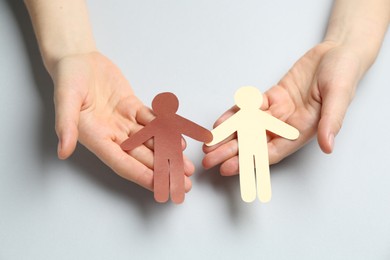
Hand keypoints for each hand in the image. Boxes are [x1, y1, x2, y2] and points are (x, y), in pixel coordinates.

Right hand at [52, 52, 193, 190]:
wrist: (77, 59)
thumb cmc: (68, 78)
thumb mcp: (65, 100)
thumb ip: (66, 125)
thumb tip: (63, 151)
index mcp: (97, 137)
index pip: (122, 162)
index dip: (141, 175)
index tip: (160, 186)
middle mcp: (112, 134)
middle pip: (142, 157)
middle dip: (163, 170)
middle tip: (183, 183)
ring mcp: (124, 121)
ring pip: (151, 141)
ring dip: (169, 153)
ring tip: (187, 166)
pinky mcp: (133, 108)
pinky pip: (152, 120)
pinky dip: (167, 129)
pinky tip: (180, 138)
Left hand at [203, 41, 361, 175]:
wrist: (337, 52)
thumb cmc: (343, 73)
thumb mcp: (340, 95)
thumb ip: (331, 121)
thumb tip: (328, 146)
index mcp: (303, 130)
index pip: (271, 151)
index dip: (249, 161)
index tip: (229, 168)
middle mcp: (288, 124)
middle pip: (254, 142)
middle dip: (231, 152)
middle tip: (209, 160)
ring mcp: (278, 111)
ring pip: (248, 126)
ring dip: (228, 135)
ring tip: (209, 144)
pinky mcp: (272, 97)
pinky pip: (250, 108)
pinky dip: (235, 114)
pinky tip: (220, 122)